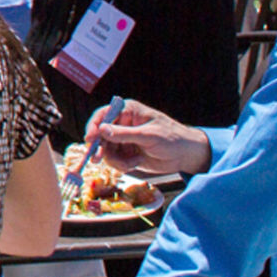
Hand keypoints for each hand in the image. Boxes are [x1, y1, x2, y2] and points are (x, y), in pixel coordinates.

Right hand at [84, 99, 212, 174]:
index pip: (104, 115)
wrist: (186, 155)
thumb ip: (124, 134)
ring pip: (105, 150)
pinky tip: (136, 162)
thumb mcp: (148, 135)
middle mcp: (123, 124)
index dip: (94, 126)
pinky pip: (114, 160)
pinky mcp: (126, 153)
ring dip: (115, 159)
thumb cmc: (172, 138)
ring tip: (131, 163)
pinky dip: (123, 164)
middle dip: (100, 148)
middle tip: (97, 159)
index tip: (90, 139)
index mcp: (128, 111)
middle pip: (100, 134)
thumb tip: (102, 129)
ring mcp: (123, 139)